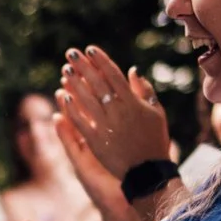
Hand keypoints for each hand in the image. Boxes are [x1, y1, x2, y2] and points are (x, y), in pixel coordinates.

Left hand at [57, 46, 174, 189]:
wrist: (148, 171)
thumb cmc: (154, 140)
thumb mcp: (157, 113)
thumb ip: (145, 90)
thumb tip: (132, 70)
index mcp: (133, 103)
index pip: (114, 75)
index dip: (101, 61)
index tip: (90, 49)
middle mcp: (119, 112)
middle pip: (97, 84)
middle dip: (84, 66)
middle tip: (71, 53)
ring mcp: (107, 127)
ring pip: (87, 100)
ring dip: (75, 83)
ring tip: (65, 70)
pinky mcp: (97, 141)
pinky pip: (82, 122)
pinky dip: (73, 109)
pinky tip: (64, 96)